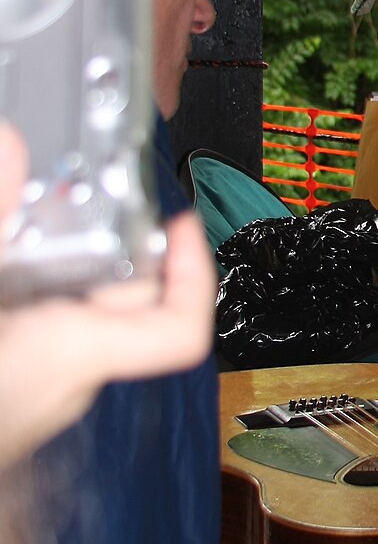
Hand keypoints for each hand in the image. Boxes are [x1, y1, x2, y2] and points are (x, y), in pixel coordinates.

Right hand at [0, 123, 215, 463]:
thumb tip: (9, 146)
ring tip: (26, 221)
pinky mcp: (11, 395)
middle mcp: (64, 383)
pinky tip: (4, 273)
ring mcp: (34, 397)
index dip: (194, 274)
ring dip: (57, 267)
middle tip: (80, 195)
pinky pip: (36, 337)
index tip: (178, 225)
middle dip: (108, 245)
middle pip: (126, 308)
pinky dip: (27, 299)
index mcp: (68, 355)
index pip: (178, 332)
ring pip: (75, 322)